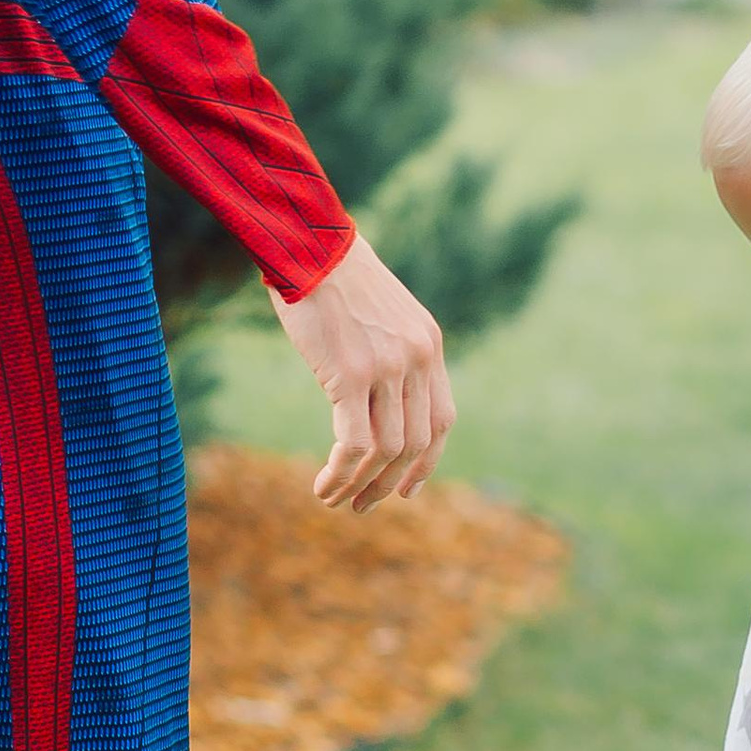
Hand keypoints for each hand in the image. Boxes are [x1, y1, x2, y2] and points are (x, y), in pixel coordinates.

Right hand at [269, 230, 455, 509]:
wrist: (308, 245)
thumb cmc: (333, 277)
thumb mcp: (381, 315)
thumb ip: (391, 354)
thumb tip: (375, 401)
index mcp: (429, 345)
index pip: (442, 421)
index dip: (427, 462)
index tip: (408, 488)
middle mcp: (417, 359)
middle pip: (416, 443)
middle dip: (390, 483)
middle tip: (363, 505)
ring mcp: (388, 368)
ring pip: (385, 451)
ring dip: (360, 485)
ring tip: (335, 499)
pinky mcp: (351, 375)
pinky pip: (354, 443)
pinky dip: (340, 473)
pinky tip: (324, 485)